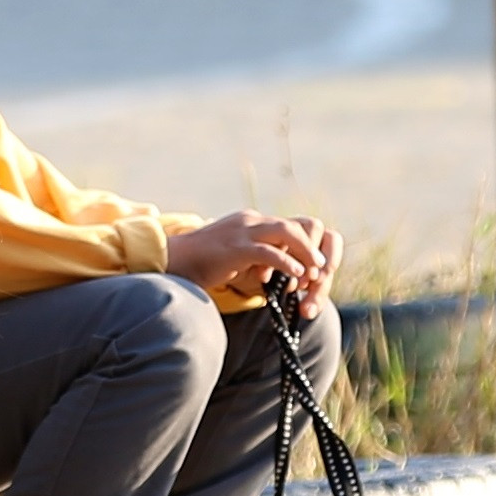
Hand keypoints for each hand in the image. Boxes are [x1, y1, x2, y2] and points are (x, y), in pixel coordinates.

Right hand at [164, 211, 342, 318]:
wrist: (171, 260)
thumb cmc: (200, 264)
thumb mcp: (234, 255)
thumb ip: (255, 257)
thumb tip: (276, 273)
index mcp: (251, 222)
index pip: (291, 225)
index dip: (307, 245)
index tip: (313, 267)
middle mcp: (250, 221)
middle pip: (295, 225)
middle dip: (313, 247)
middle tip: (323, 269)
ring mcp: (242, 232)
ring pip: (287, 231)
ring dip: (306, 251)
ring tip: (316, 271)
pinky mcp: (235, 248)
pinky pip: (268, 251)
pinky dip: (286, 262)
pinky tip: (297, 275)